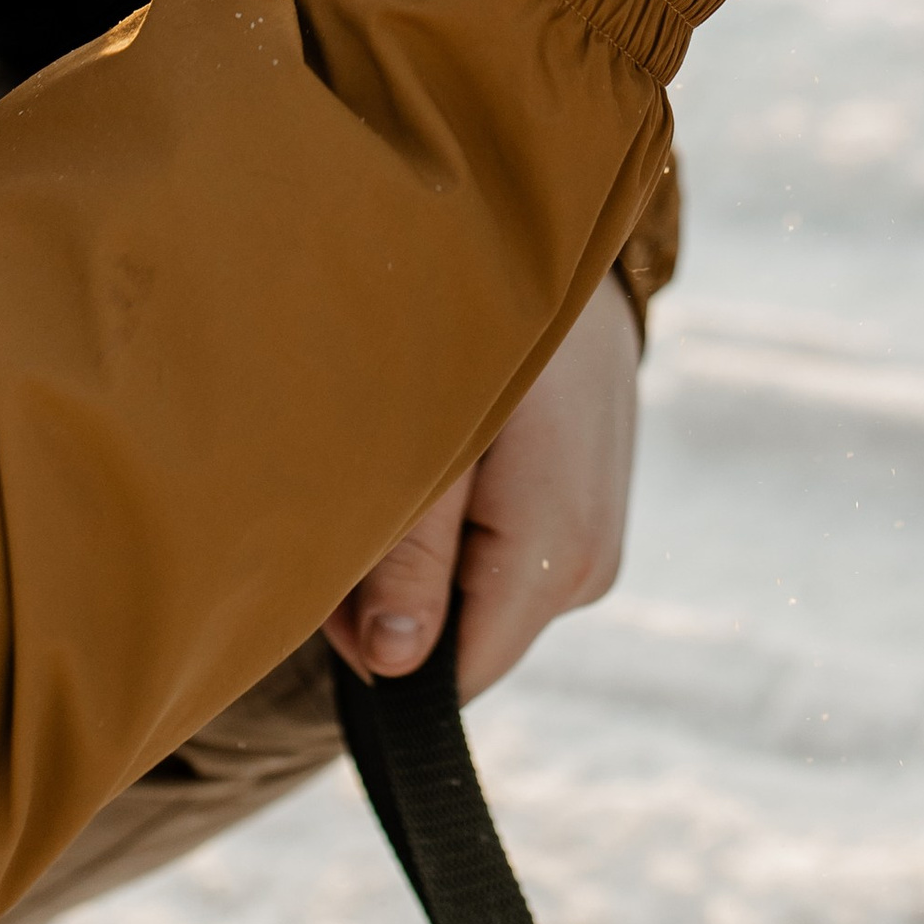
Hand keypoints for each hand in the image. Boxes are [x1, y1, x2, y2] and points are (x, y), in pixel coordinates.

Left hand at [326, 270, 640, 696]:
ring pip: (478, 601)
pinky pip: (501, 561)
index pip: (457, 676)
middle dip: (391, 600)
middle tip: (349, 502)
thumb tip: (394, 669)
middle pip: (464, 641)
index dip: (379, 649)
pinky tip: (436, 461)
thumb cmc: (490, 329)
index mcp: (556, 557)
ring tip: (395, 464)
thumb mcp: (434, 438)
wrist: (566, 246)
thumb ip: (411, 558)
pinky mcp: (582, 518)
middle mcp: (588, 569)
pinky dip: (452, 531)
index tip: (330, 580)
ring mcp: (593, 545)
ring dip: (419, 560)